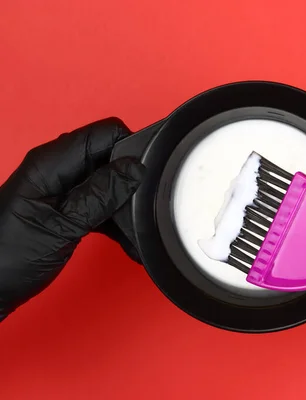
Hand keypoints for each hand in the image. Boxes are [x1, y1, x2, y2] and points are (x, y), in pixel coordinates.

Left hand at [0, 118, 144, 320]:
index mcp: (51, 163)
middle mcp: (57, 170)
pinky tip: (127, 241)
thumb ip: (100, 195)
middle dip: (132, 181)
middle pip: (109, 157)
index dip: (130, 149)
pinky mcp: (66, 209)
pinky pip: (100, 203)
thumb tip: (134, 169)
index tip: (146, 176)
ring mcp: (61, 189)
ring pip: (108, 183)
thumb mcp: (62, 226)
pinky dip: (115, 220)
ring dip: (126, 205)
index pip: (104, 134)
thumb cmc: (6, 258)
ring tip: (137, 234)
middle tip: (145, 208)